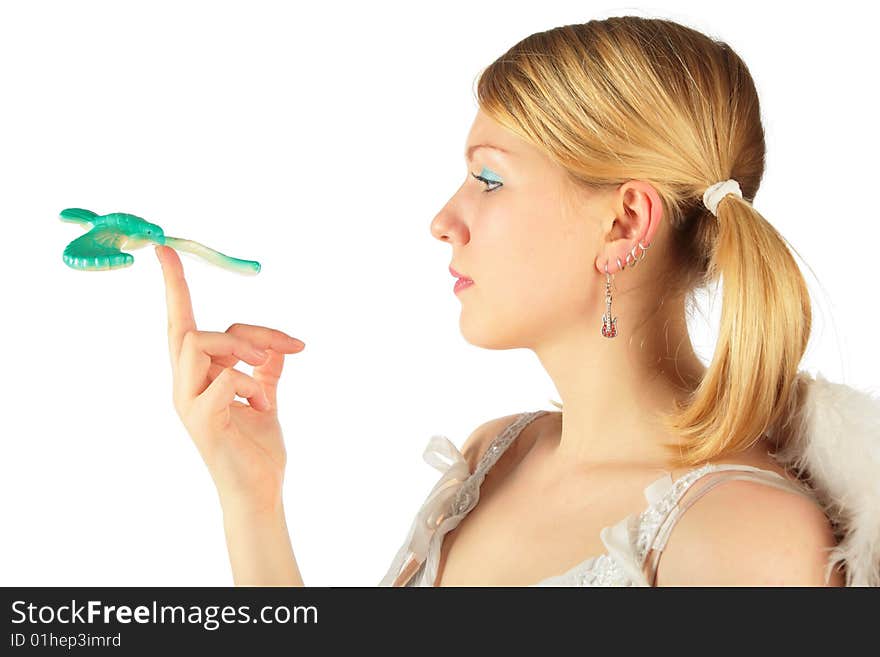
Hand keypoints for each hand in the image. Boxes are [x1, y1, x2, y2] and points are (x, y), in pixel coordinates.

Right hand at [156, 245, 305, 513]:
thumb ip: (266, 366)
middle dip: (242, 333)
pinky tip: (263, 407)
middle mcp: (184, 386)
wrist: (260, 489)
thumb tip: (279, 344)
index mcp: (197, 376)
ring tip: (268, 377)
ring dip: (243, 351)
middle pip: (192, 330)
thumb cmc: (257, 446)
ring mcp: (188, 404)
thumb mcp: (266, 394)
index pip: (180, 323)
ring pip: (200, 344)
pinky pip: (221, 380)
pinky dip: (248, 385)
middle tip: (283, 350)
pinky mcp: (203, 422)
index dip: (174, 287)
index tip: (165, 248)